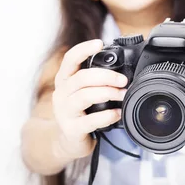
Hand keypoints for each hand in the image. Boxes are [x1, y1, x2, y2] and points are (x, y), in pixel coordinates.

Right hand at [51, 39, 127, 159]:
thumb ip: (94, 79)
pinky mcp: (72, 129)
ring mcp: (64, 112)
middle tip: (123, 80)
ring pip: (85, 96)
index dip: (83, 49)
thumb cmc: (81, 112)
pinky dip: (107, 116)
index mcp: (64, 80)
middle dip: (106, 76)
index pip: (69, 59)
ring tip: (122, 95)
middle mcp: (61, 93)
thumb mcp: (82, 92)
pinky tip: (117, 114)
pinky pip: (91, 120)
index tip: (99, 43)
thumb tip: (122, 69)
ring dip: (108, 93)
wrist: (69, 141)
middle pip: (81, 77)